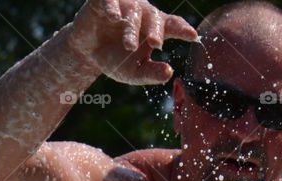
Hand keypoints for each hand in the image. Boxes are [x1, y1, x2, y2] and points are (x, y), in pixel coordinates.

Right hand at [71, 0, 197, 85]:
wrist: (88, 53)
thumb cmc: (116, 60)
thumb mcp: (135, 72)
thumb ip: (152, 73)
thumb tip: (169, 73)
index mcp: (155, 28)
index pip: (173, 25)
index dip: (183, 29)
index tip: (193, 36)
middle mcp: (143, 13)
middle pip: (154, 17)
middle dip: (156, 30)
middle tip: (157, 44)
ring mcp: (125, 4)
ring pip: (133, 12)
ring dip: (131, 29)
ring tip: (130, 46)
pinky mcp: (105, 0)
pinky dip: (113, 6)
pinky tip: (114, 16)